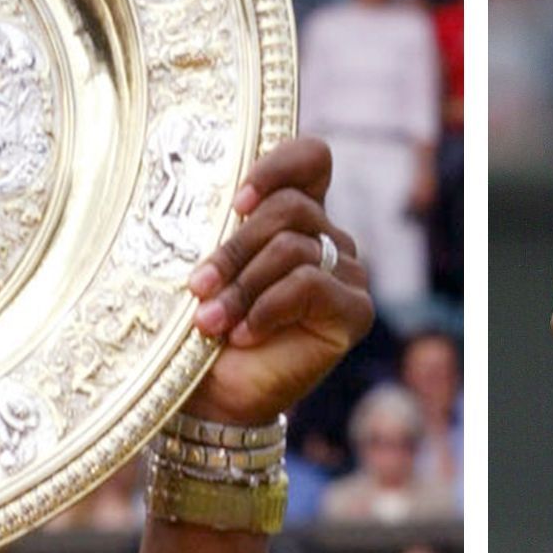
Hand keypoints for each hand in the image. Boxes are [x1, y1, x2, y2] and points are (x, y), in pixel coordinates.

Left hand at [189, 134, 370, 434]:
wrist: (215, 393)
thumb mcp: (205, 259)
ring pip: (293, 248)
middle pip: (290, 208)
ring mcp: (347, 275)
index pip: (312, 158)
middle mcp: (328, 240)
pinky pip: (310, 285)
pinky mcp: (354, 312)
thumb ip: (221, 221)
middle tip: (198, 286)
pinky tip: (245, 334)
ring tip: (211, 321)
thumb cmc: (204, 324)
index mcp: (297, 216)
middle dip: (235, 247)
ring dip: (243, 286)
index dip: (278, 166)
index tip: (236, 202)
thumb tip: (218, 196)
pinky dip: (268, 309)